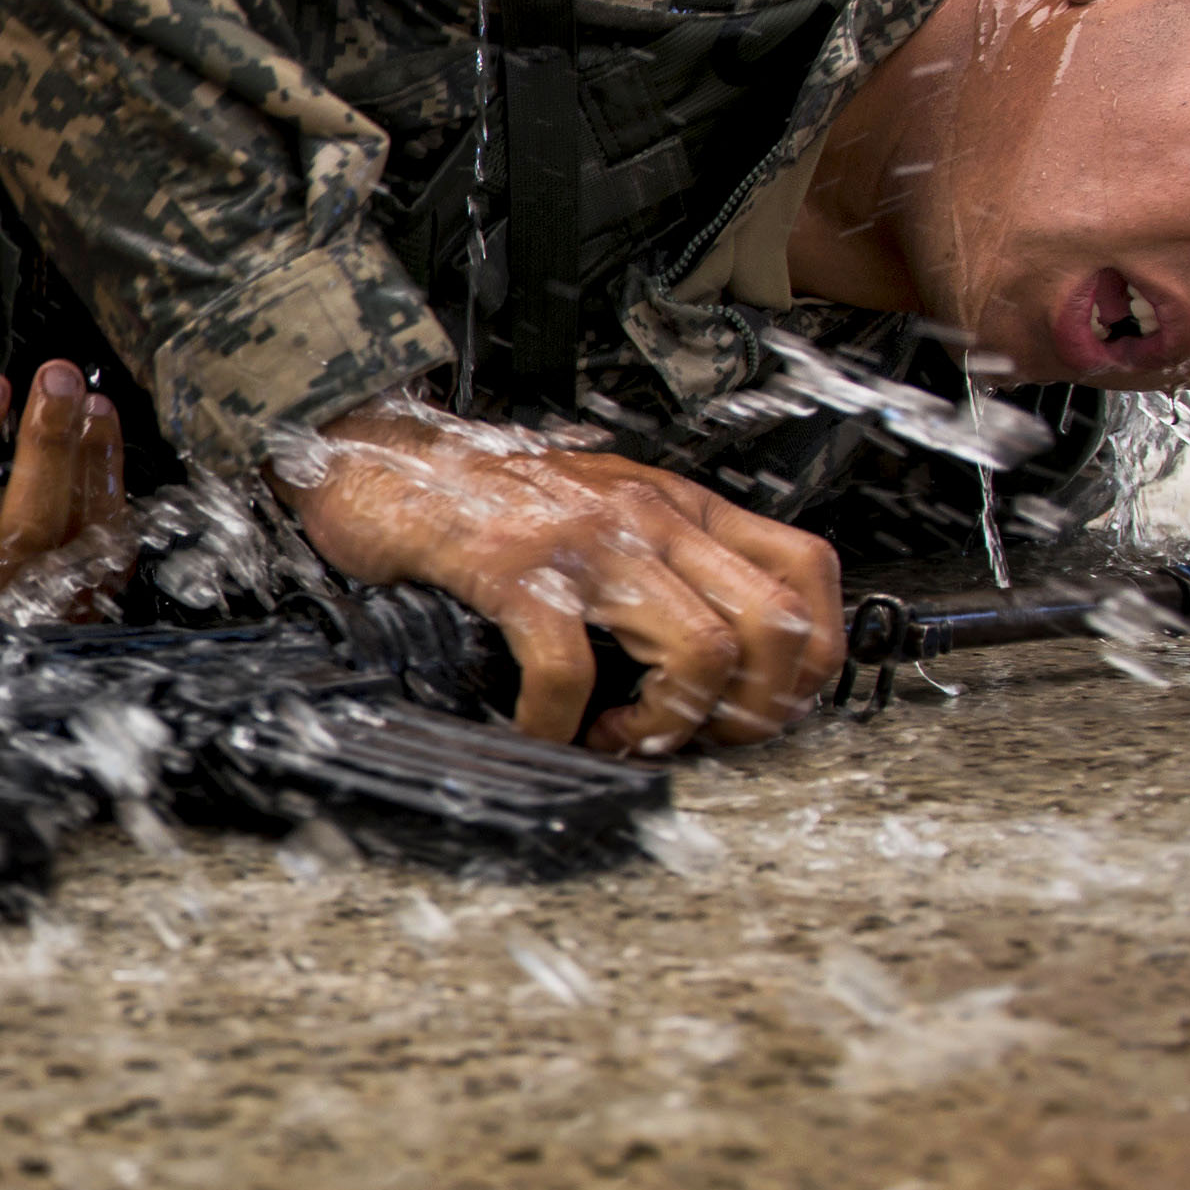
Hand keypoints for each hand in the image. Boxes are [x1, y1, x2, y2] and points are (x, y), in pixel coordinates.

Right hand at [279, 396, 841, 753]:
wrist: (379, 451)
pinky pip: (570, 668)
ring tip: (618, 738)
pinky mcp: (513, 568)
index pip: (808, 572)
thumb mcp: (601, 512)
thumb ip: (659, 563)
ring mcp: (586, 541)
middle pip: (775, 625)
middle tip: (693, 739)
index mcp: (681, 507)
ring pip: (701, 650)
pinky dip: (561, 721)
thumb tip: (713, 661)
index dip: (811, 658)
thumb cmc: (485, 498)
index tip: (760, 706)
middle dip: (752, 711)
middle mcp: (651, 517)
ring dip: (668, 722)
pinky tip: (541, 728)